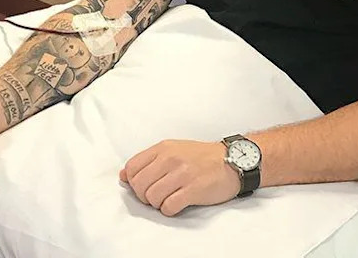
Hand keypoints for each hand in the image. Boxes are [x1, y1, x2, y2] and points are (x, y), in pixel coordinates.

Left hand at [120, 140, 240, 216]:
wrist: (234, 161)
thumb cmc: (203, 157)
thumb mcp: (174, 150)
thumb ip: (149, 161)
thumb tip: (123, 175)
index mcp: (164, 148)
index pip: (132, 167)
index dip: (134, 182)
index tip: (145, 185)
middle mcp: (171, 159)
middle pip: (139, 185)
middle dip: (144, 196)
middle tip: (157, 195)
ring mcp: (182, 174)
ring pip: (152, 198)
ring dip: (158, 203)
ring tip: (170, 198)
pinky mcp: (193, 189)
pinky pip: (169, 207)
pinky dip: (170, 210)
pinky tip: (179, 203)